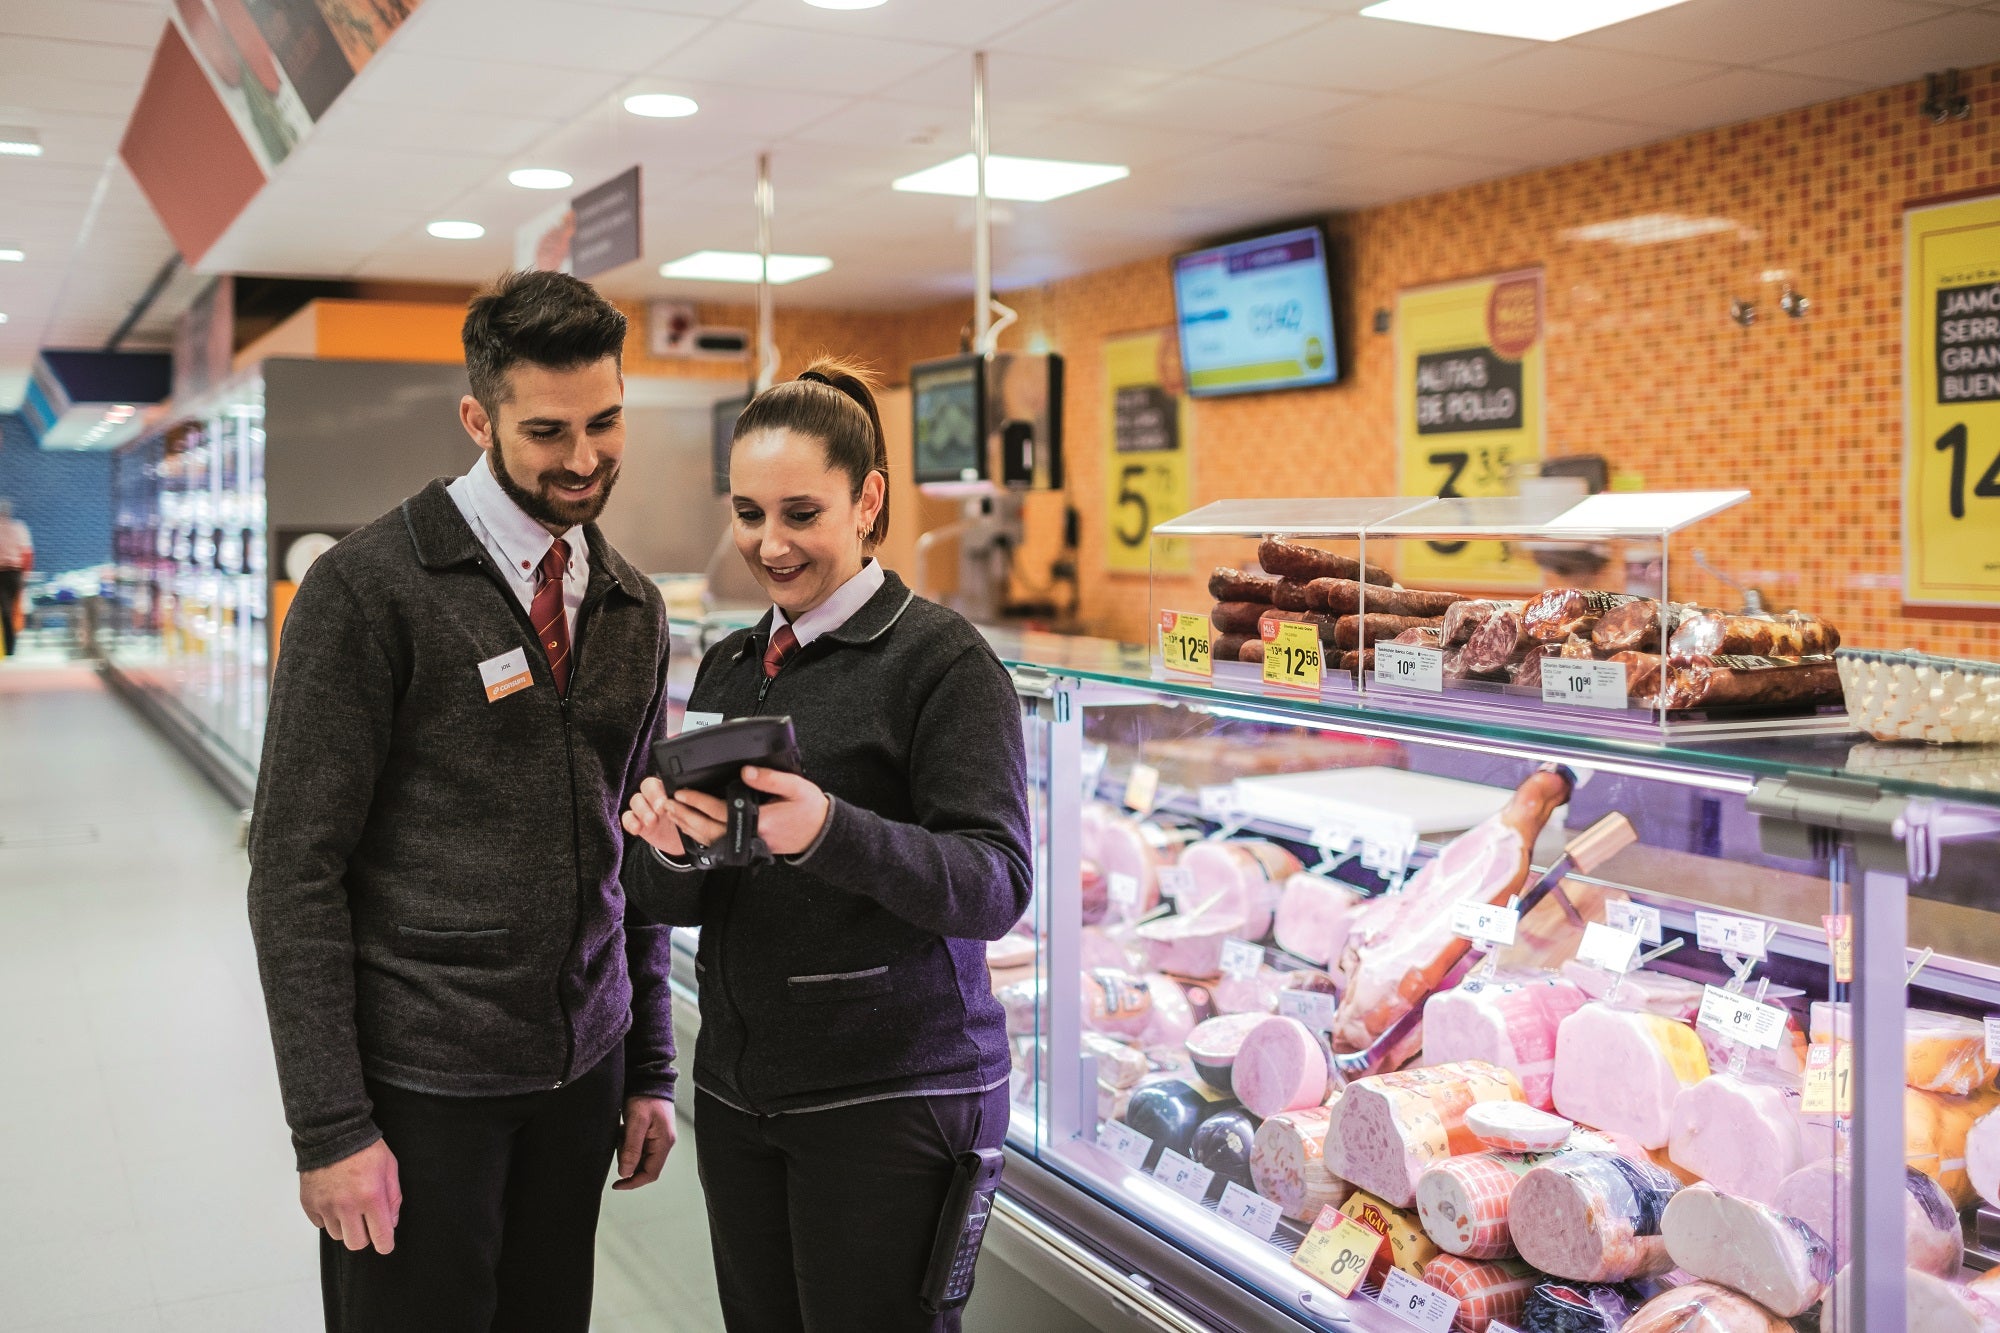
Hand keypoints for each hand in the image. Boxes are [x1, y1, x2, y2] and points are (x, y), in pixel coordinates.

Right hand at [301, 1138, 400, 1253]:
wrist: (332, 1132)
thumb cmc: (364, 1147)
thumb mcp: (390, 1167)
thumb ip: (393, 1198)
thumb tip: (390, 1223)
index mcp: (371, 1196)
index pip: (380, 1236)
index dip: (385, 1245)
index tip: (385, 1245)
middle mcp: (346, 1205)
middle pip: (355, 1243)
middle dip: (364, 1236)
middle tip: (366, 1221)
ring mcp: (325, 1205)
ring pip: (337, 1235)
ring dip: (345, 1226)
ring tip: (349, 1204)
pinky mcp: (309, 1203)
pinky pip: (320, 1224)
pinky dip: (328, 1217)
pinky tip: (334, 1199)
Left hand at [612, 1096, 676, 1190]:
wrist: (649, 1077)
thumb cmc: (646, 1097)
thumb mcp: (636, 1122)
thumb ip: (631, 1148)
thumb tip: (625, 1173)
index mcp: (664, 1143)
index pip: (651, 1173)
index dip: (633, 1182)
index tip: (617, 1184)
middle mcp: (663, 1143)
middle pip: (644, 1166)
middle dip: (628, 1162)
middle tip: (618, 1146)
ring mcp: (657, 1138)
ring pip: (638, 1157)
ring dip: (626, 1151)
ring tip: (621, 1133)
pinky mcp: (649, 1132)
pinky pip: (636, 1146)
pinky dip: (626, 1143)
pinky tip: (623, 1129)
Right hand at [622, 776, 686, 857]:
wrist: (682, 843)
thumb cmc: (688, 823)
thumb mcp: (691, 813)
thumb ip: (688, 804)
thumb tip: (690, 798)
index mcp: (669, 790)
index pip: (661, 781)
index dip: (661, 790)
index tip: (667, 801)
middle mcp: (654, 796)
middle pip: (646, 786)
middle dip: (652, 797)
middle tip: (660, 810)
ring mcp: (644, 809)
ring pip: (635, 800)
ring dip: (642, 810)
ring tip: (652, 822)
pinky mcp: (636, 822)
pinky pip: (627, 818)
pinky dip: (630, 822)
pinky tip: (638, 829)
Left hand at [659, 767, 829, 858]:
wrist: (820, 835)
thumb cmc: (809, 809)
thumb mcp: (795, 787)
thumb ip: (770, 778)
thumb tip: (744, 771)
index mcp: (761, 821)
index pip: (721, 812)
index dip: (699, 802)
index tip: (682, 792)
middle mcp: (750, 836)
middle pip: (709, 829)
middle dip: (686, 816)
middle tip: (667, 803)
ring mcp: (748, 845)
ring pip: (711, 840)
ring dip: (689, 826)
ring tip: (672, 813)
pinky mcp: (748, 847)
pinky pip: (718, 844)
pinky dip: (701, 836)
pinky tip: (691, 827)